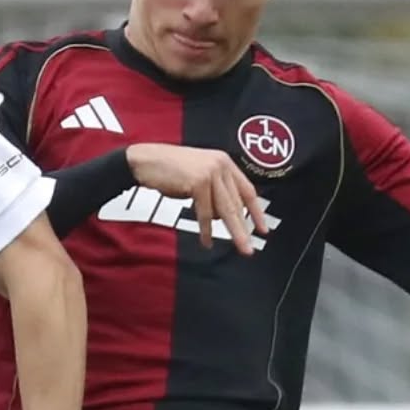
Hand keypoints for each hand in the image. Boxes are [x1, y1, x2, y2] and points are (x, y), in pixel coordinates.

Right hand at [124, 144, 269, 254]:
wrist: (146, 161)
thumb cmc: (169, 171)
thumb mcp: (198, 177)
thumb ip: (214, 192)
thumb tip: (224, 216)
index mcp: (225, 162)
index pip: (247, 190)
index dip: (256, 211)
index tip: (263, 228)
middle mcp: (221, 165)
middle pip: (237, 203)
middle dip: (244, 228)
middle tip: (250, 248)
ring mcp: (210, 172)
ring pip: (226, 209)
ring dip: (233, 232)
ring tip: (239, 248)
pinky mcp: (198, 181)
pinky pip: (205, 212)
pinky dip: (206, 229)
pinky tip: (207, 240)